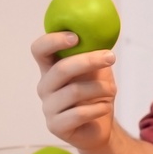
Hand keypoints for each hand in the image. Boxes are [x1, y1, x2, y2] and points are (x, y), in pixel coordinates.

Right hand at [32, 31, 116, 153]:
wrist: (101, 127)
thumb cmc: (96, 94)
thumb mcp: (97, 69)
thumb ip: (94, 51)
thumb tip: (102, 26)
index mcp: (50, 68)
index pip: (39, 49)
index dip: (53, 40)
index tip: (75, 37)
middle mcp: (45, 87)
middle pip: (60, 69)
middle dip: (88, 61)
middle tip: (110, 57)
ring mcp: (48, 108)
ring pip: (74, 91)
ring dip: (101, 88)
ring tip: (113, 90)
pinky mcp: (56, 126)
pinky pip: (80, 113)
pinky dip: (99, 108)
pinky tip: (106, 107)